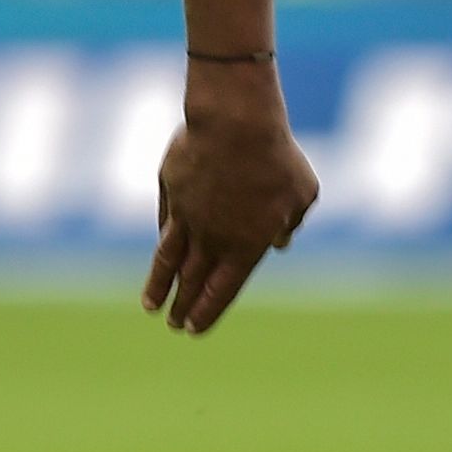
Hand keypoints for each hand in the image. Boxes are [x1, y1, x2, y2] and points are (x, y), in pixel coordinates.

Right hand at [143, 67, 319, 333]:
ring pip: (168, 261)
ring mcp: (186, 217)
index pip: (222, 291)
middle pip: (192, 282)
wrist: (235, 123)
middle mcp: (211, 239)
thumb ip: (291, 222)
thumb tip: (281, 241)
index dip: (208, 312)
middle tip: (175, 324)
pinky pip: (166, 225)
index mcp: (245, 247)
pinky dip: (165, 245)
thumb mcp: (302, 193)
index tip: (195, 329)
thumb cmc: (277, 157)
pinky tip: (162, 255)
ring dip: (158, 286)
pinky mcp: (171, 192)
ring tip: (150, 306)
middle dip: (183, 307)